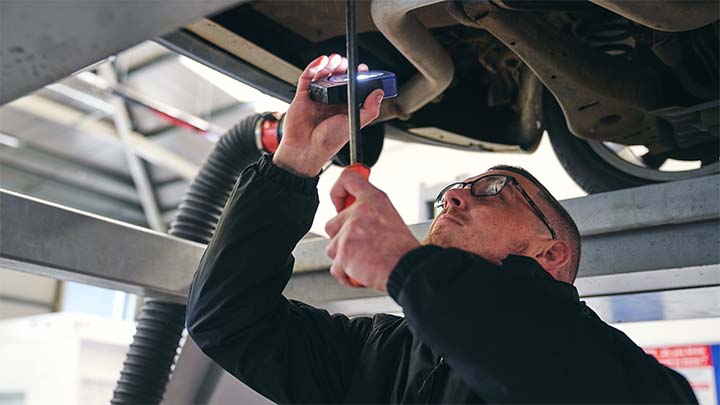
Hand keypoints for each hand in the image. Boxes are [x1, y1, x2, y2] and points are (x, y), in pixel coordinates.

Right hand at [273, 54, 384, 176]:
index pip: (353, 87)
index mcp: (344, 108)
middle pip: (338, 77)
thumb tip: (379, 93)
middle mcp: (331, 101)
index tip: (363, 69)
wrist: (306, 149)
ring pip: (323, 74)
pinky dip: (314, 67)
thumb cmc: (328, 142)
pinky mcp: (303, 95)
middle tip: (347, 63)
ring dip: (330, 64)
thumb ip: (370, 110)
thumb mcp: (355, 124)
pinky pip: (308, 77)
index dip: (358, 76)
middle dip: (343, 67)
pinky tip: (322, 61)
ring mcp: (317, 97)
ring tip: (336, 59)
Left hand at [325, 169, 419, 290]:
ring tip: (365, 261)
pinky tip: (362, 272)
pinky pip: (335, 267)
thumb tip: (351, 212)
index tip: (339, 202)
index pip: (348, 179)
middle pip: (332, 224)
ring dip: (344, 258)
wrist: (409, 269)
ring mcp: (349, 233)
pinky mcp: (343, 253)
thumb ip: (369, 211)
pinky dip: (345, 274)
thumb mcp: (390, 217)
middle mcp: (359, 213)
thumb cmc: (403, 249)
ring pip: (332, 248)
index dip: (338, 191)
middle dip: (341, 239)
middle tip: (361, 247)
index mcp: (373, 200)